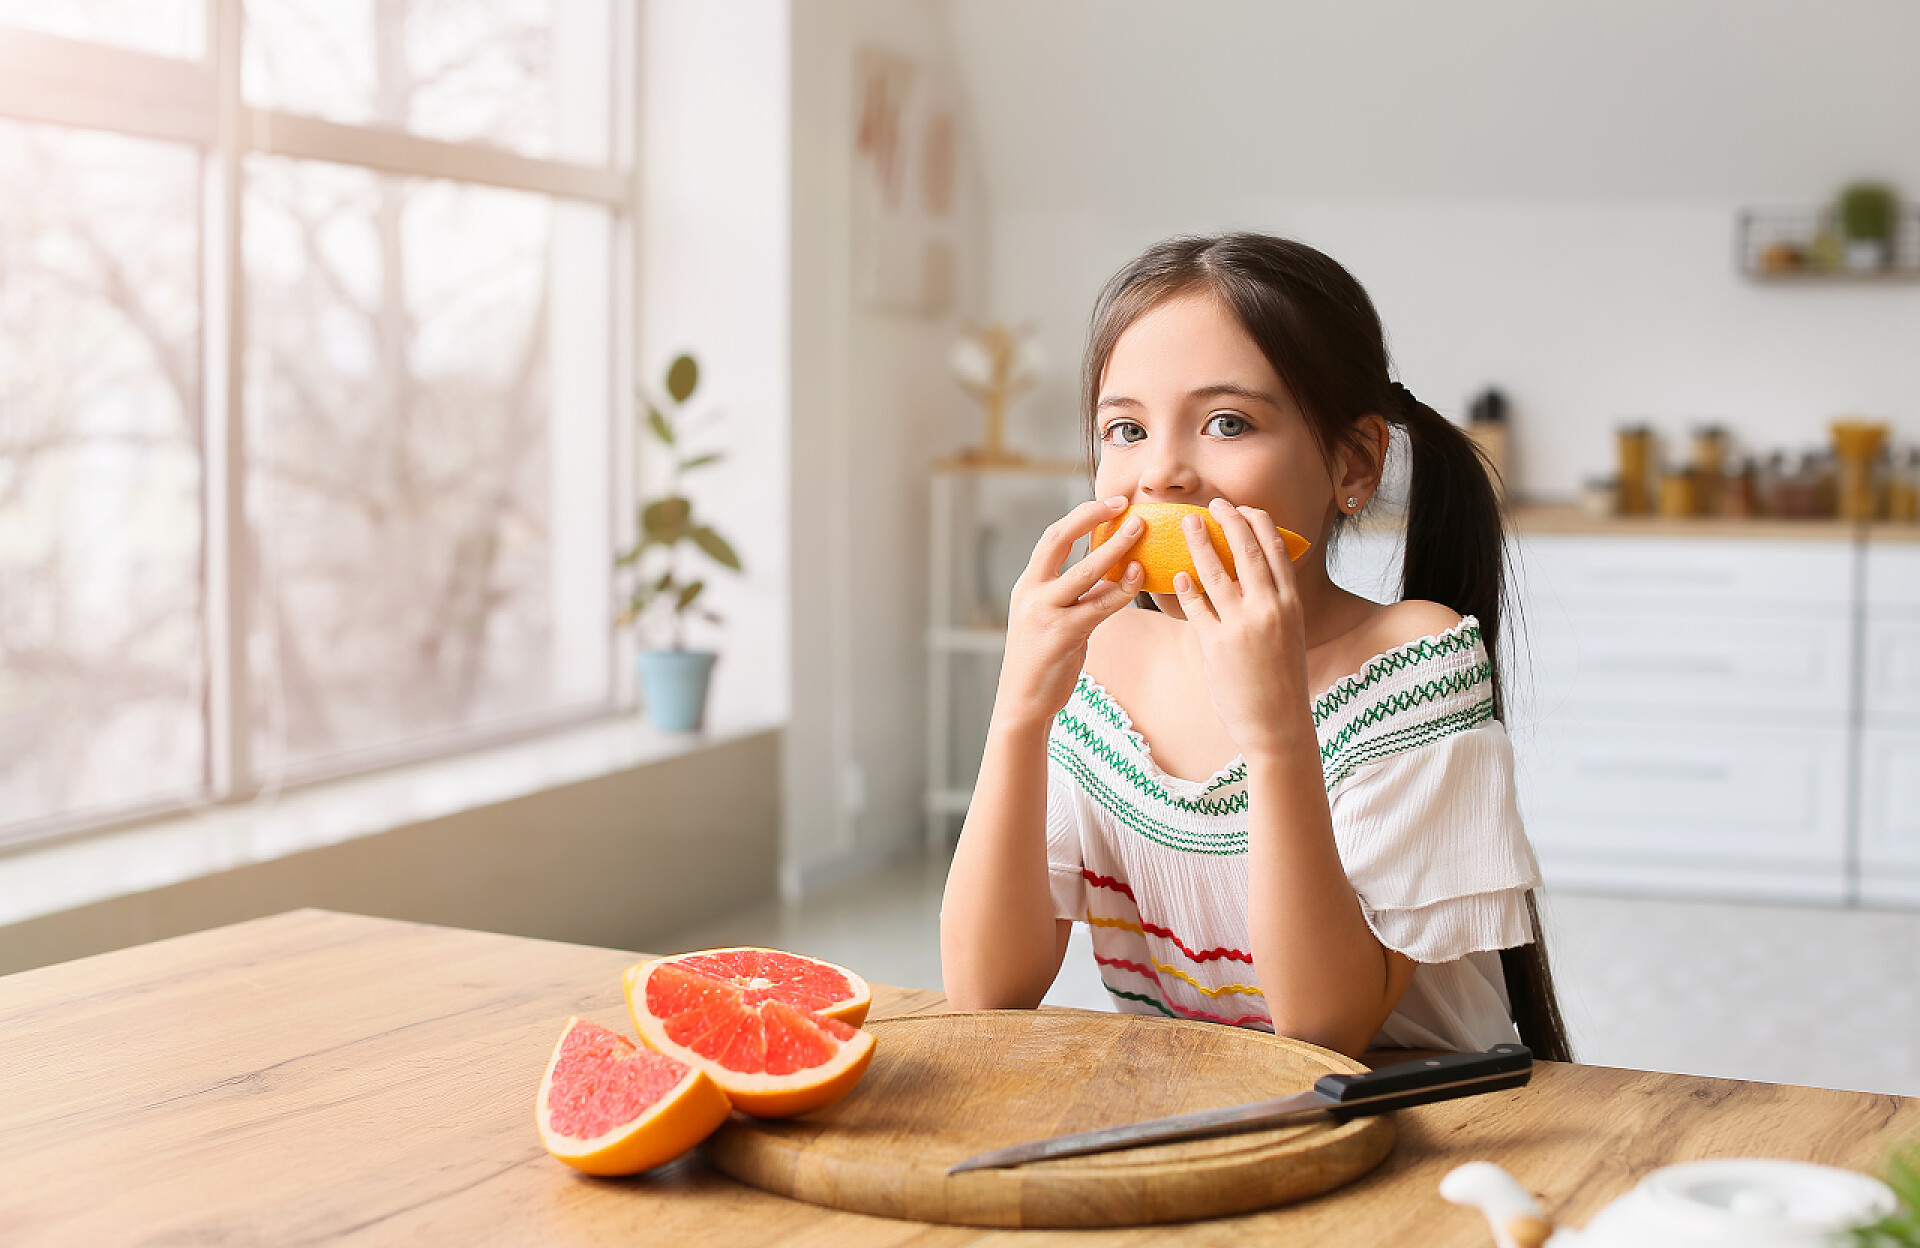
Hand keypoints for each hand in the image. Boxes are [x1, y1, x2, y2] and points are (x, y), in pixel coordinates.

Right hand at [992, 496, 1143, 732]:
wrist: (1023, 701)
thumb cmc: (1044, 660)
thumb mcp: (1050, 618)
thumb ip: (1074, 595)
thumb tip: (1112, 574)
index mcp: (1028, 585)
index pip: (1052, 538)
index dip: (1081, 516)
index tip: (1110, 502)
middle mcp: (1032, 593)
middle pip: (1059, 540)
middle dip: (1091, 518)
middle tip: (1125, 506)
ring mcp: (1045, 613)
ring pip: (1084, 571)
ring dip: (1115, 548)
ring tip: (1140, 530)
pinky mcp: (1062, 635)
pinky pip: (1098, 606)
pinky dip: (1121, 590)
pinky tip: (1138, 577)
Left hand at [1171, 498, 1314, 761]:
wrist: (1278, 724)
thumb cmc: (1282, 679)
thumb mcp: (1289, 633)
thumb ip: (1274, 603)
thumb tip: (1253, 575)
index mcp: (1291, 603)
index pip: (1276, 549)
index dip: (1258, 522)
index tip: (1244, 507)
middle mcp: (1270, 609)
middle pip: (1247, 550)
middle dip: (1228, 520)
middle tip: (1212, 504)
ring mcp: (1242, 626)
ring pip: (1216, 572)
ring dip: (1199, 543)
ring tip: (1187, 524)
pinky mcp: (1217, 645)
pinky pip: (1196, 607)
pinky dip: (1186, 587)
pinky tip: (1178, 575)